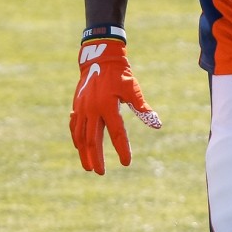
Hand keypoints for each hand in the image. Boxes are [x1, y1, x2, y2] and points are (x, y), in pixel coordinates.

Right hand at [69, 40, 161, 174]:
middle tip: (101, 173)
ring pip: (81, 136)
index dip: (122, 149)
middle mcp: (92, 109)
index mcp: (108, 106)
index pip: (117, 134)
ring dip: (84, 153)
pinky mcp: (76, 106)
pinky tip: (80, 148)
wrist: (100, 58)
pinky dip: (77, 139)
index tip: (126, 163)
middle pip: (93, 140)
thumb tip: (157, 124)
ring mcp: (82, 108)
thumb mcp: (133, 89)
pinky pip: (74, 127)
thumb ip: (143, 108)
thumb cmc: (120, 75)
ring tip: (89, 167)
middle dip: (97, 158)